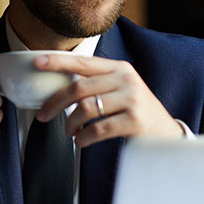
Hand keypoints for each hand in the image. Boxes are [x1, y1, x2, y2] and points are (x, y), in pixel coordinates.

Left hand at [34, 53, 183, 147]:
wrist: (167, 134)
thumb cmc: (135, 111)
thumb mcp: (120, 89)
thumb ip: (96, 84)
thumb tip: (58, 91)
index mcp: (119, 68)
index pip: (83, 61)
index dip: (58, 61)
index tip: (36, 62)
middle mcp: (126, 79)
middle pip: (79, 88)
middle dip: (55, 103)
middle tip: (43, 115)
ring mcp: (132, 99)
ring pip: (85, 108)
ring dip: (70, 123)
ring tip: (69, 131)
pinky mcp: (135, 120)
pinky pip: (97, 129)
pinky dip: (83, 137)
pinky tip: (80, 141)